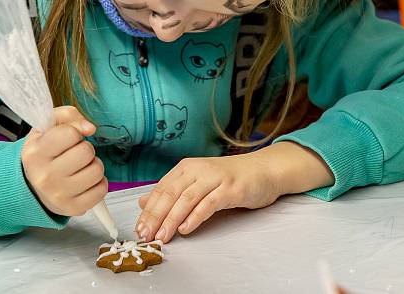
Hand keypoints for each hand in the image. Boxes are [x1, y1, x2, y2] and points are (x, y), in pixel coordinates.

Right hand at [21, 106, 107, 216]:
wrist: (30, 186)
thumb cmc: (43, 153)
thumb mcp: (46, 127)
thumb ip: (68, 116)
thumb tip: (90, 128)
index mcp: (36, 153)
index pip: (70, 133)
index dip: (73, 133)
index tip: (67, 139)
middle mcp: (45, 177)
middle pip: (86, 152)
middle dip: (85, 149)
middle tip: (74, 154)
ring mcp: (59, 195)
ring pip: (97, 170)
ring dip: (93, 165)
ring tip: (80, 167)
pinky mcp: (73, 208)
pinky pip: (102, 190)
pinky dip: (98, 183)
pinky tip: (85, 180)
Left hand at [135, 141, 333, 242]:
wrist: (264, 170)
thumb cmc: (230, 178)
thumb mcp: (197, 182)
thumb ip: (173, 191)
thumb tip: (145, 203)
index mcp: (187, 168)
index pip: (162, 189)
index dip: (149, 210)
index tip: (139, 227)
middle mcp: (198, 170)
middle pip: (171, 194)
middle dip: (156, 216)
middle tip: (146, 234)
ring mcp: (215, 178)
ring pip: (187, 199)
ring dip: (172, 219)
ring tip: (162, 236)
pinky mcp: (231, 189)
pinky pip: (209, 204)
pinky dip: (195, 217)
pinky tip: (185, 229)